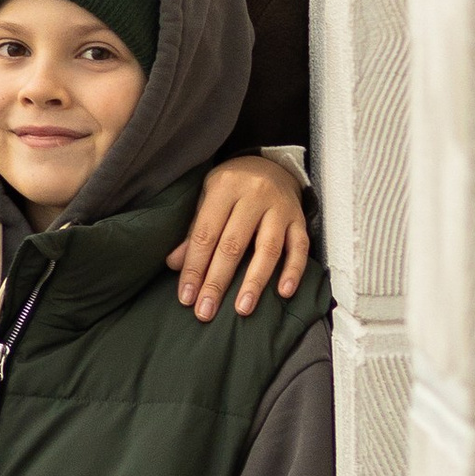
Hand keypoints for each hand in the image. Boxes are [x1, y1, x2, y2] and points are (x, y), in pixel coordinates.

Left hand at [169, 155, 307, 320]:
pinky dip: (293, 270)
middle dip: (217, 281)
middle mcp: (254, 194)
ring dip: (254, 282)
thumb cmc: (233, 186)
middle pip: (233, 245)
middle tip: (206, 311)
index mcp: (224, 187)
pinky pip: (300, 247)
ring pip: (268, 249)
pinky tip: (284, 292)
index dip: (194, 268)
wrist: (272, 164)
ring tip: (242, 309)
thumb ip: (194, 231)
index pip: (205, 234)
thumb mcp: (208, 199)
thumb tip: (174, 264)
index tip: (186, 297)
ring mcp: (280, 207)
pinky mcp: (300, 218)